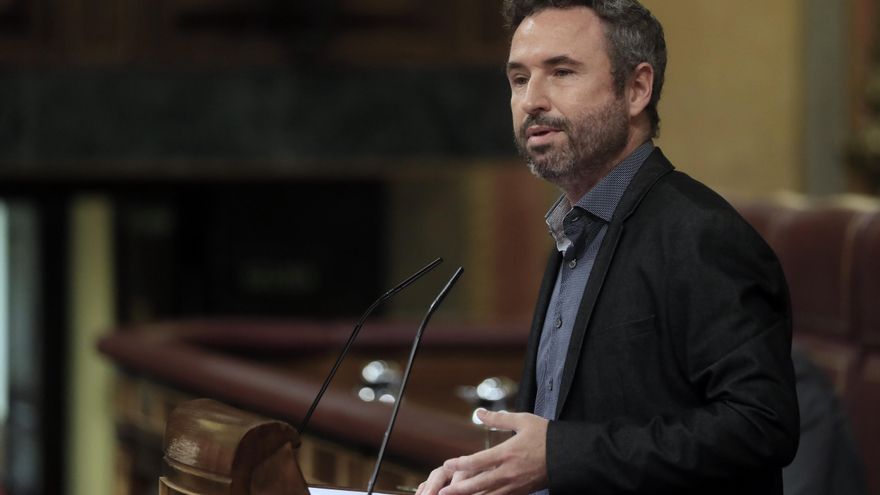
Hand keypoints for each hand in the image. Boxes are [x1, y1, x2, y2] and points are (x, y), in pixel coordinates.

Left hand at [416, 409, 548, 494]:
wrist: (570, 456)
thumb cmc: (546, 436)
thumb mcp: (523, 421)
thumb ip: (499, 418)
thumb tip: (480, 412)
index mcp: (507, 453)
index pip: (477, 461)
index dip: (459, 463)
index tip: (447, 463)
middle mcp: (508, 472)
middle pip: (478, 484)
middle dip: (458, 490)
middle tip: (442, 493)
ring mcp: (515, 485)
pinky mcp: (522, 492)